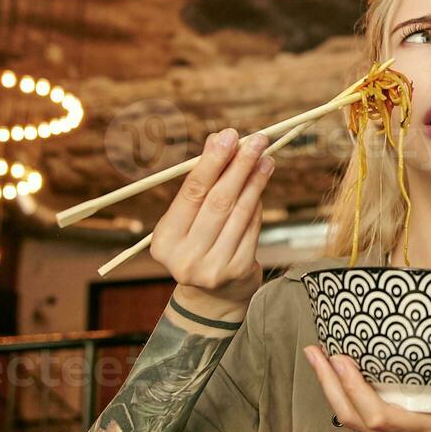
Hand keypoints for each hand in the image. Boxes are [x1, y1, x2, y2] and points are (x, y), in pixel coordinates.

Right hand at [151, 127, 274, 320]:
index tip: (229, 136)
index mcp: (164, 241)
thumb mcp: (189, 219)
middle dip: (239, 165)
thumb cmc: (198, 243)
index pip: (191, 193)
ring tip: (265, 156)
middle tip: (256, 139)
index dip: (212, 162)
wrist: (213, 295)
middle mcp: (185, 258)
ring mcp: (213, 267)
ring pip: (239, 212)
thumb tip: (218, 139)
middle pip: (218, 201)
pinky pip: (251, 226)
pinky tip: (262, 180)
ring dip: (255, 180)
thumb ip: (202, 183)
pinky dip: (258, 201)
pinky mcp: (238, 270)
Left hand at [303, 303, 430, 431]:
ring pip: (358, 427)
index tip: (338, 358)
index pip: (379, 417)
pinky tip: (349, 383)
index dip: (352, 390)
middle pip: (355, 421)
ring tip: (323, 361)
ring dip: (337, 396)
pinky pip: (371, 431)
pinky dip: (353, 406)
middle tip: (315, 351)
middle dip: (330, 386)